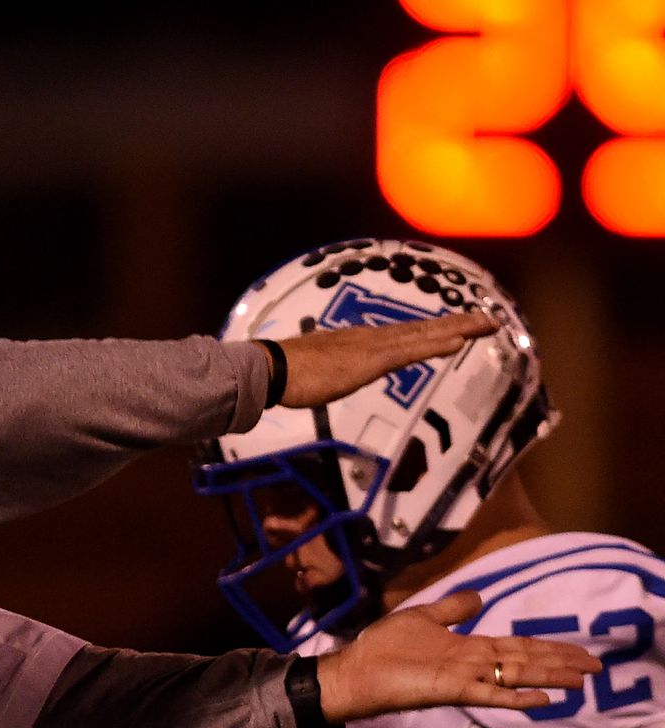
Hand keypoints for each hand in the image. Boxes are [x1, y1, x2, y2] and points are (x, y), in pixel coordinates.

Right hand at [269, 309, 497, 408]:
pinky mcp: (370, 360)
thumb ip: (332, 370)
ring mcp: (373, 347)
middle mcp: (371, 337)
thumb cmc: (288, 374)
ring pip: (423, 336)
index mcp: (360, 341)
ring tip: (487, 324)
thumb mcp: (319, 372)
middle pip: (422, 329)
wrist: (272, 369)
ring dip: (457, 329)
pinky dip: (436, 345)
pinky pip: (411, 352)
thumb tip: (331, 373)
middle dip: (457, 323)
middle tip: (489, 319)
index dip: (432, 330)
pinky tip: (458, 342)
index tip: (458, 328)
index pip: (405, 335)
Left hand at [314, 590, 602, 722]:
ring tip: (581, 680)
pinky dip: (515, 697)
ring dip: (548, 678)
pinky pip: (490, 695)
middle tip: (596, 667)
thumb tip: (479, 597)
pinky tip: (542, 700)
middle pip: (524, 660)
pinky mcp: (450, 690)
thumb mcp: (421, 616)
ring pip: (514, 676)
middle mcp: (472, 664)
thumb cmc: (383, 646)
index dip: (546, 647)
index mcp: (467, 647)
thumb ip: (452, 609)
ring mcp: (464, 678)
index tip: (576, 650)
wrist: (355, 670)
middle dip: (559, 662)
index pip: (516, 646)